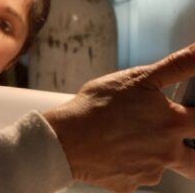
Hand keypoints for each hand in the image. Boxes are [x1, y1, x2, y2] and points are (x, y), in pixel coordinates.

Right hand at [44, 44, 194, 191]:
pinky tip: (112, 152)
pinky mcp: (128, 186)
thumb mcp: (136, 78)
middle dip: (191, 151)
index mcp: (172, 123)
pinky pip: (135, 177)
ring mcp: (148, 173)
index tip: (188, 113)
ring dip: (153, 157)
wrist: (64, 140)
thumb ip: (175, 66)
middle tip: (170, 138)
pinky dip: (128, 166)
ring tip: (127, 140)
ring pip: (161, 167)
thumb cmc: (95, 108)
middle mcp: (166, 152)